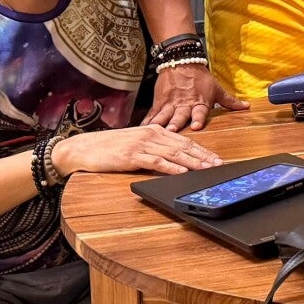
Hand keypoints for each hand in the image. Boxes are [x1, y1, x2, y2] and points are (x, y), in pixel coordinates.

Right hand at [53, 125, 222, 177]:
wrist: (83, 148)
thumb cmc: (110, 148)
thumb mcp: (136, 144)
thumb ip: (155, 148)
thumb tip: (175, 159)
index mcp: (155, 130)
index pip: (185, 141)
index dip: (203, 150)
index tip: (217, 159)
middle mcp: (152, 135)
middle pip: (184, 146)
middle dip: (204, 156)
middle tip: (220, 165)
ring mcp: (142, 144)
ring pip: (174, 153)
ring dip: (194, 162)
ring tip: (208, 169)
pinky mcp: (133, 156)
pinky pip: (156, 161)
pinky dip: (172, 167)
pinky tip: (183, 172)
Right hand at [143, 63, 245, 131]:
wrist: (181, 61)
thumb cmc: (200, 77)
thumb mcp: (216, 88)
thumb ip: (230, 101)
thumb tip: (246, 107)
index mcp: (199, 102)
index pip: (200, 112)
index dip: (199, 119)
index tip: (197, 126)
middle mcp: (184, 105)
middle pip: (180, 116)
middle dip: (175, 123)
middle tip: (171, 130)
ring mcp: (170, 104)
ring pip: (164, 115)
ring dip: (160, 123)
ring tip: (154, 130)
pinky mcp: (159, 102)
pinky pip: (153, 113)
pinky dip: (147, 121)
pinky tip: (141, 129)